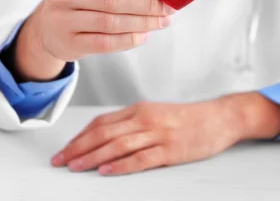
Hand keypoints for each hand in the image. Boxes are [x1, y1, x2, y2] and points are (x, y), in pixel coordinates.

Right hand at [15, 0, 174, 80]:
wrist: (50, 26)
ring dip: (142, 23)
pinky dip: (129, 40)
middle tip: (168, 7)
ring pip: (110, 23)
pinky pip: (105, 43)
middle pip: (111, 0)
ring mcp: (62, 20)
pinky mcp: (68, 43)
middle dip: (145, 4)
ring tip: (162, 22)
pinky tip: (144, 35)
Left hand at [51, 92, 279, 174]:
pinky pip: (140, 158)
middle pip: (104, 133)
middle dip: (78, 148)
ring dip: (92, 156)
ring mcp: (157, 134)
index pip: (101, 122)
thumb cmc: (187, 118)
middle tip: (60, 161)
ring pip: (117, 145)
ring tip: (75, 167)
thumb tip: (105, 136)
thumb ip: (132, 122)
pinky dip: (121, 165)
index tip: (65, 149)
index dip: (79, 136)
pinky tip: (107, 170)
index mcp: (139, 109)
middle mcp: (145, 119)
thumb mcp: (156, 113)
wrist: (219, 118)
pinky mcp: (170, 150)